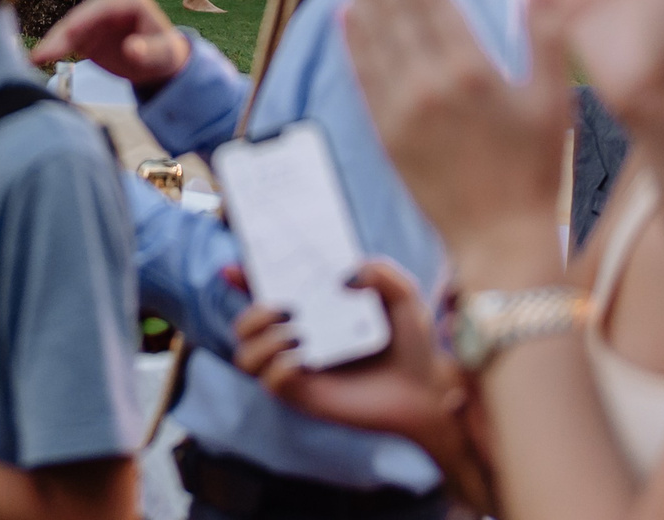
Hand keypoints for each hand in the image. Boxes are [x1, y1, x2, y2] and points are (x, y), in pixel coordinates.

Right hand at [28, 0, 191, 90]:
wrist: (159, 64)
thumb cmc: (165, 55)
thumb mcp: (163, 55)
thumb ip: (149, 51)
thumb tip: (132, 49)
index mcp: (129, 0)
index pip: (102, 7)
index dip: (84, 20)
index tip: (70, 34)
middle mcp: (108, 5)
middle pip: (80, 17)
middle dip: (60, 34)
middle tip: (42, 52)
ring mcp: (94, 19)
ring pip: (68, 28)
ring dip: (51, 43)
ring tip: (34, 59)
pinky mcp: (86, 33)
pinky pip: (66, 39)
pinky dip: (53, 48)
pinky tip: (37, 59)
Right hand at [232, 260, 479, 485]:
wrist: (429, 390)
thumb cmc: (413, 342)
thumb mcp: (404, 295)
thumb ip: (380, 271)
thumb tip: (343, 275)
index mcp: (312, 309)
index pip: (265, 290)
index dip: (243, 276)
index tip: (235, 267)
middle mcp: (296, 337)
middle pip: (243, 325)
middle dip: (251, 312)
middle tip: (283, 308)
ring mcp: (297, 368)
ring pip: (246, 355)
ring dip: (262, 340)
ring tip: (297, 335)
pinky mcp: (304, 396)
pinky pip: (271, 382)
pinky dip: (279, 367)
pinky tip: (304, 360)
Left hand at [342, 0, 569, 287]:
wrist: (499, 239)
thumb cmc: (537, 169)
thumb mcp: (554, 101)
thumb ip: (545, 35)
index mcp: (472, 70)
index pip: (431, 0)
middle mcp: (428, 84)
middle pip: (395, 9)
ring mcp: (400, 109)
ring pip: (373, 36)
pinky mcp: (384, 133)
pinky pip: (363, 76)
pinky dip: (352, 41)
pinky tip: (344, 14)